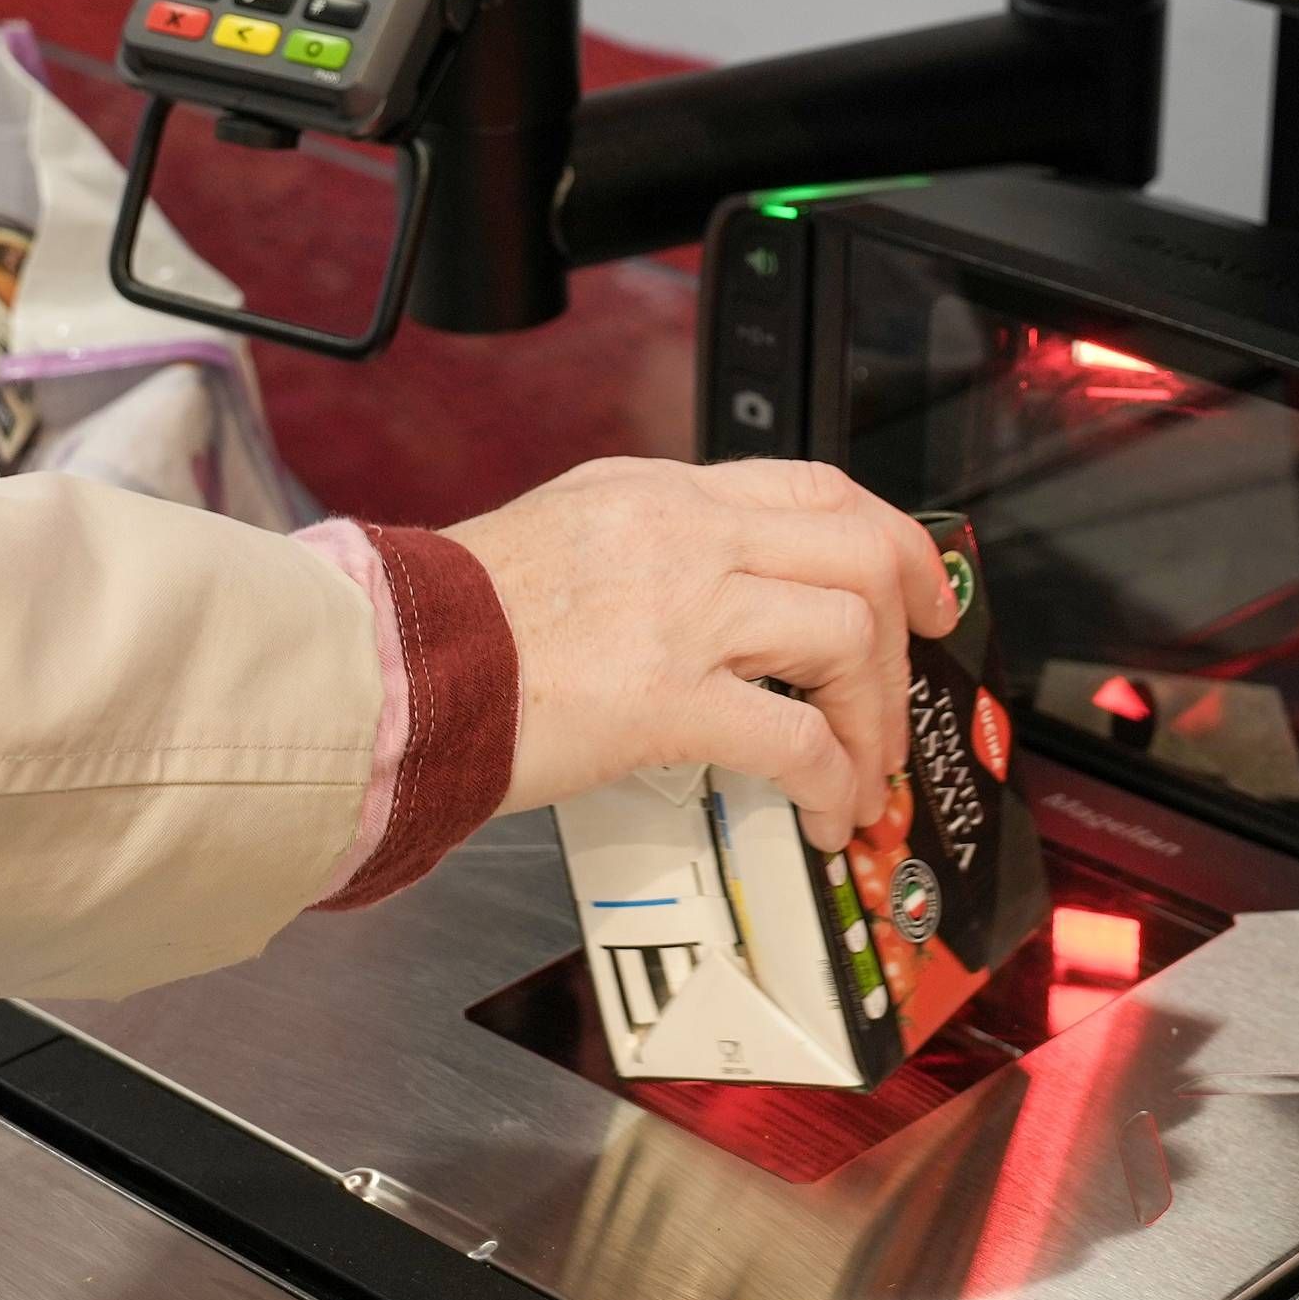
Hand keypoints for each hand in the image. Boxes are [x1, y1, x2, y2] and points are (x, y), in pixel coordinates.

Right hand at [446, 456, 954, 851]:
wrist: (384, 665)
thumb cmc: (444, 622)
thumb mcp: (560, 539)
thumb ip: (645, 555)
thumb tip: (713, 603)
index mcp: (658, 492)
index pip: (813, 487)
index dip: (889, 539)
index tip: (914, 586)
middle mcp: (683, 533)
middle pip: (858, 553)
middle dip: (906, 633)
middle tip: (908, 693)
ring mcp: (681, 610)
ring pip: (848, 636)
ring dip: (875, 717)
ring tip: (861, 772)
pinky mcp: (668, 697)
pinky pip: (798, 736)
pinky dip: (834, 779)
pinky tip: (823, 812)